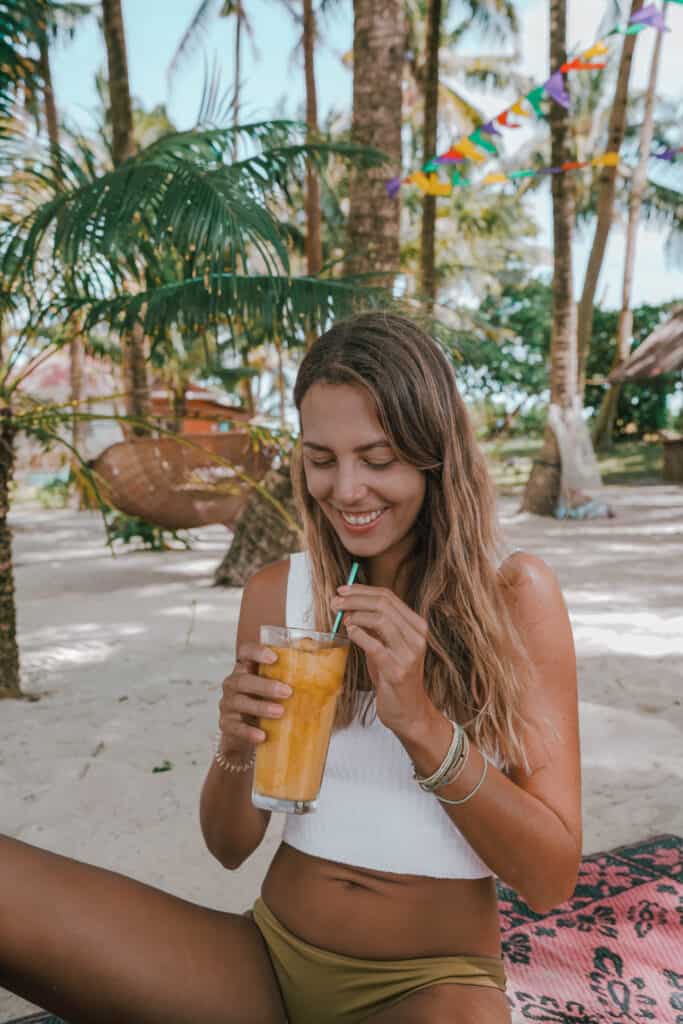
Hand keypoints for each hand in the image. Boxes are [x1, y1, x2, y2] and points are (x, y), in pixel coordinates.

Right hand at [218, 642, 291, 756]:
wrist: (247, 735)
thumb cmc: (269, 705)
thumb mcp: (281, 691)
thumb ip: (302, 683)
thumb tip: (340, 684)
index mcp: (247, 668)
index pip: (245, 651)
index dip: (257, 652)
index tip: (274, 657)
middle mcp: (233, 683)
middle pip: (243, 679)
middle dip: (265, 685)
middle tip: (287, 692)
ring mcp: (227, 704)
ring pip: (239, 702)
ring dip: (260, 707)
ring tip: (280, 712)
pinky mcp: (226, 724)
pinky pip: (235, 727)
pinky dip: (248, 731)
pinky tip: (262, 735)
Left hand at [330, 584, 433, 737]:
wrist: (408, 710)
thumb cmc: (393, 676)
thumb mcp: (387, 645)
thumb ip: (375, 625)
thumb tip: (349, 604)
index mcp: (416, 625)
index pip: (388, 596)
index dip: (362, 590)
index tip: (342, 590)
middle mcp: (417, 636)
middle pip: (383, 604)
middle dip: (354, 599)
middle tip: (334, 601)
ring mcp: (409, 653)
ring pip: (381, 619)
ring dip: (355, 614)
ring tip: (340, 618)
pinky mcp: (397, 670)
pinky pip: (375, 645)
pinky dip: (358, 634)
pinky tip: (349, 632)